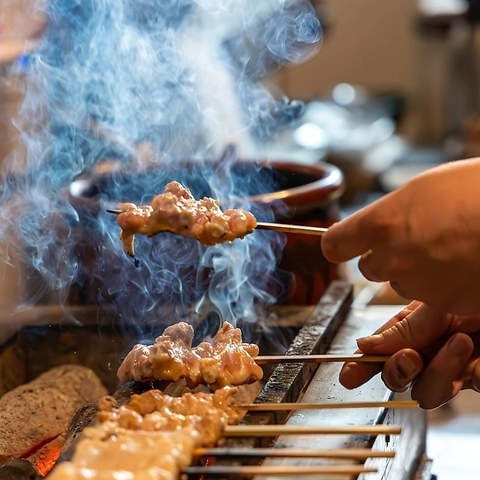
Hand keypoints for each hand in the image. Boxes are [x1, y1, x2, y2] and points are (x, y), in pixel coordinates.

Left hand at [321, 158, 479, 313]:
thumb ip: (387, 213)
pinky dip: (437, 286)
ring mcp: (419, 284)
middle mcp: (392, 258)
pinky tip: (458, 264)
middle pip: (367, 267)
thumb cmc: (477, 191)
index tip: (342, 244)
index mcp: (381, 224)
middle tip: (414, 239)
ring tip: (445, 249)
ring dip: (411, 271)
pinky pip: (426, 297)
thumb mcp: (422, 188)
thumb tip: (367, 227)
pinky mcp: (444, 303)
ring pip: (397, 283)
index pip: (335, 244)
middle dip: (383, 256)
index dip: (339, 244)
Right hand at [340, 301, 479, 408]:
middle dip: (398, 370)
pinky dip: (474, 374)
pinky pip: (467, 388)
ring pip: (426, 392)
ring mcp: (456, 365)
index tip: (347, 376)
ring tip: (462, 342)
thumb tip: (364, 344)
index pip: (381, 346)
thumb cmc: (478, 282)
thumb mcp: (437, 302)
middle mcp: (432, 346)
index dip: (363, 363)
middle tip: (411, 357)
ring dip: (439, 371)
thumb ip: (403, 329)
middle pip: (398, 375)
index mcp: (417, 323)